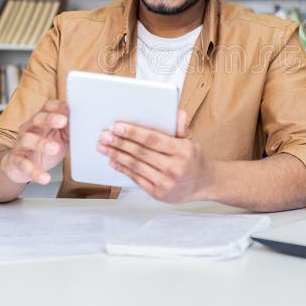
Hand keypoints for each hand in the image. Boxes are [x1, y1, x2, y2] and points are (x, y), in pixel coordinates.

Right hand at [0, 99, 68, 184]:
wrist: (19, 166)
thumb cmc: (44, 148)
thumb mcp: (60, 137)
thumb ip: (70, 129)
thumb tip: (86, 122)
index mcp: (41, 120)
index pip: (47, 107)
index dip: (57, 106)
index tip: (69, 108)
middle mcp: (29, 129)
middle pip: (37, 119)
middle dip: (50, 119)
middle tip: (63, 121)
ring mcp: (21, 144)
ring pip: (28, 139)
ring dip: (41, 143)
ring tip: (54, 148)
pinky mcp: (16, 160)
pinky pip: (24, 165)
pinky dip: (34, 171)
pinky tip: (45, 178)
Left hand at [96, 110, 211, 202]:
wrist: (202, 184)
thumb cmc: (193, 159)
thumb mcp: (191, 140)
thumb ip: (182, 127)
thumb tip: (178, 112)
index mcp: (182, 151)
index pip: (153, 140)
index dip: (133, 132)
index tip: (117, 126)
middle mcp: (174, 167)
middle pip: (141, 153)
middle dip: (120, 142)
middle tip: (105, 135)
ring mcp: (165, 182)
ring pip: (135, 166)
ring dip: (116, 155)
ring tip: (103, 146)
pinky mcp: (157, 193)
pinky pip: (136, 178)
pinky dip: (122, 169)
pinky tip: (113, 160)